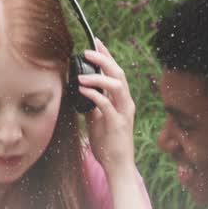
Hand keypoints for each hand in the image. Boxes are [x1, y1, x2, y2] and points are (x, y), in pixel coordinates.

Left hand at [78, 38, 136, 176]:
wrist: (117, 166)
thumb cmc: (108, 145)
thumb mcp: (98, 121)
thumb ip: (93, 107)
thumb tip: (81, 93)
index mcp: (122, 101)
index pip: (116, 73)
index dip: (107, 56)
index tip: (96, 43)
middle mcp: (126, 104)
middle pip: (119, 74)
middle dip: (104, 59)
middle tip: (87, 50)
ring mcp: (123, 113)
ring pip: (117, 85)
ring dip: (99, 76)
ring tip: (82, 72)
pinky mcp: (117, 124)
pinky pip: (106, 104)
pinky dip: (94, 94)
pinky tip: (83, 89)